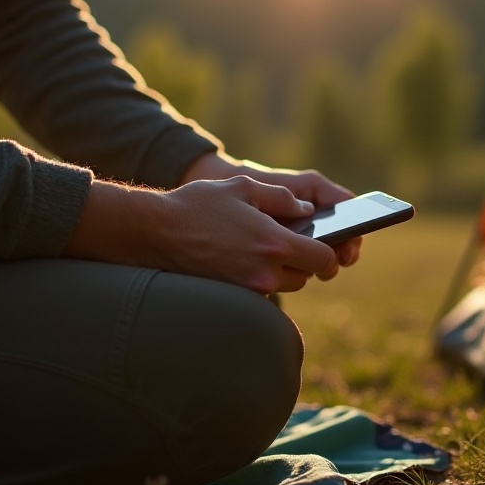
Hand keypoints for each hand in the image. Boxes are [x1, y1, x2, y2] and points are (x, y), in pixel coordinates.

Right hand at [64, 176, 339, 294]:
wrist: (153, 231)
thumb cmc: (197, 204)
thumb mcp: (242, 187)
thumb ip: (281, 197)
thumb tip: (305, 209)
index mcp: (274, 243)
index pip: (323, 260)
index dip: (331, 255)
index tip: (329, 251)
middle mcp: (265, 272)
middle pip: (304, 276)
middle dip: (302, 261)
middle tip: (290, 244)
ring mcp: (246, 289)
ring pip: (282, 286)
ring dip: (281, 271)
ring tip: (264, 249)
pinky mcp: (229, 297)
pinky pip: (258, 292)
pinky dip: (259, 279)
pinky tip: (244, 259)